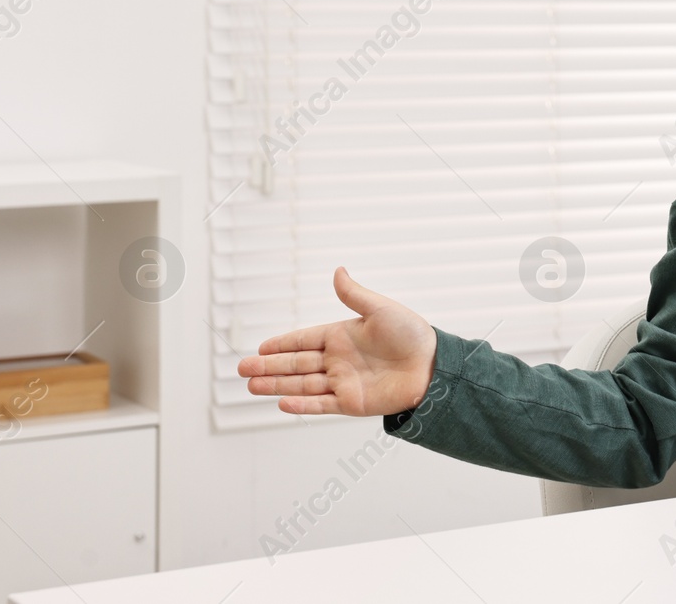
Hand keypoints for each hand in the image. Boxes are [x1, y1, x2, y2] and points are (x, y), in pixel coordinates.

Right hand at [237, 266, 437, 415]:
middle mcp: (338, 360)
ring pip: (302, 384)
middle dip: (269, 367)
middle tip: (242, 368)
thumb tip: (338, 270)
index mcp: (342, 336)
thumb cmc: (412, 335)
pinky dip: (301, 404)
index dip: (281, 344)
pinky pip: (321, 404)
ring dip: (277, 385)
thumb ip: (354, 295)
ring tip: (251, 386)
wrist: (433, 367)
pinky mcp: (352, 403)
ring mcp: (343, 382)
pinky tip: (281, 403)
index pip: (304, 340)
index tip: (259, 347)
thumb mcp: (380, 310)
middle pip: (296, 364)